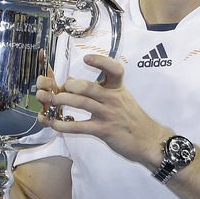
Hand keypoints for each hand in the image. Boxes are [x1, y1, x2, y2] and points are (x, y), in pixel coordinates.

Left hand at [36, 54, 166, 168]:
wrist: (148, 140)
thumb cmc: (131, 118)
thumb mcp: (121, 98)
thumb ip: (101, 89)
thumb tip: (72, 81)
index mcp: (118, 87)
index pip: (114, 69)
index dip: (100, 61)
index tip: (87, 58)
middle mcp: (113, 98)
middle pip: (88, 86)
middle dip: (68, 86)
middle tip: (57, 88)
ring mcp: (108, 114)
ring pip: (81, 103)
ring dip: (61, 100)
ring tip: (51, 101)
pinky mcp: (103, 130)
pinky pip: (79, 126)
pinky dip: (63, 125)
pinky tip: (53, 123)